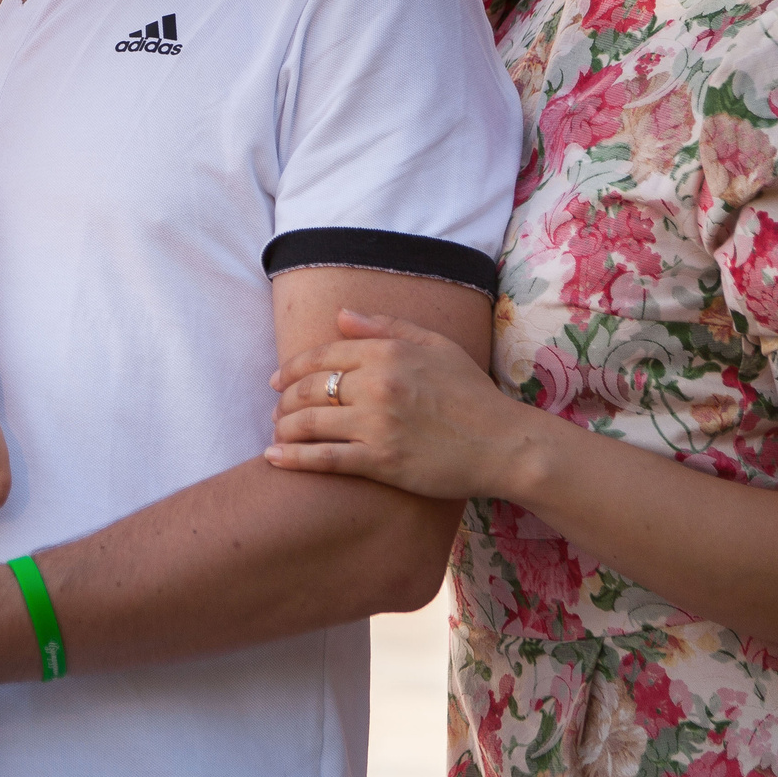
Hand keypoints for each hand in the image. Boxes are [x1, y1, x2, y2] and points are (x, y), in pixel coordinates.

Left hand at [264, 310, 522, 499]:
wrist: (503, 444)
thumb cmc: (471, 393)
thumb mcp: (435, 345)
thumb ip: (385, 327)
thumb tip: (340, 315)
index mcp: (389, 352)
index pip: (322, 355)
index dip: (292, 368)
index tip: (278, 379)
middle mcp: (378, 385)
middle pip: (310, 388)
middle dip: (285, 399)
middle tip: (277, 409)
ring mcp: (378, 424)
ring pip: (310, 422)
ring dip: (284, 427)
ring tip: (277, 432)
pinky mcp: (381, 461)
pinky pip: (325, 459)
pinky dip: (293, 459)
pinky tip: (274, 458)